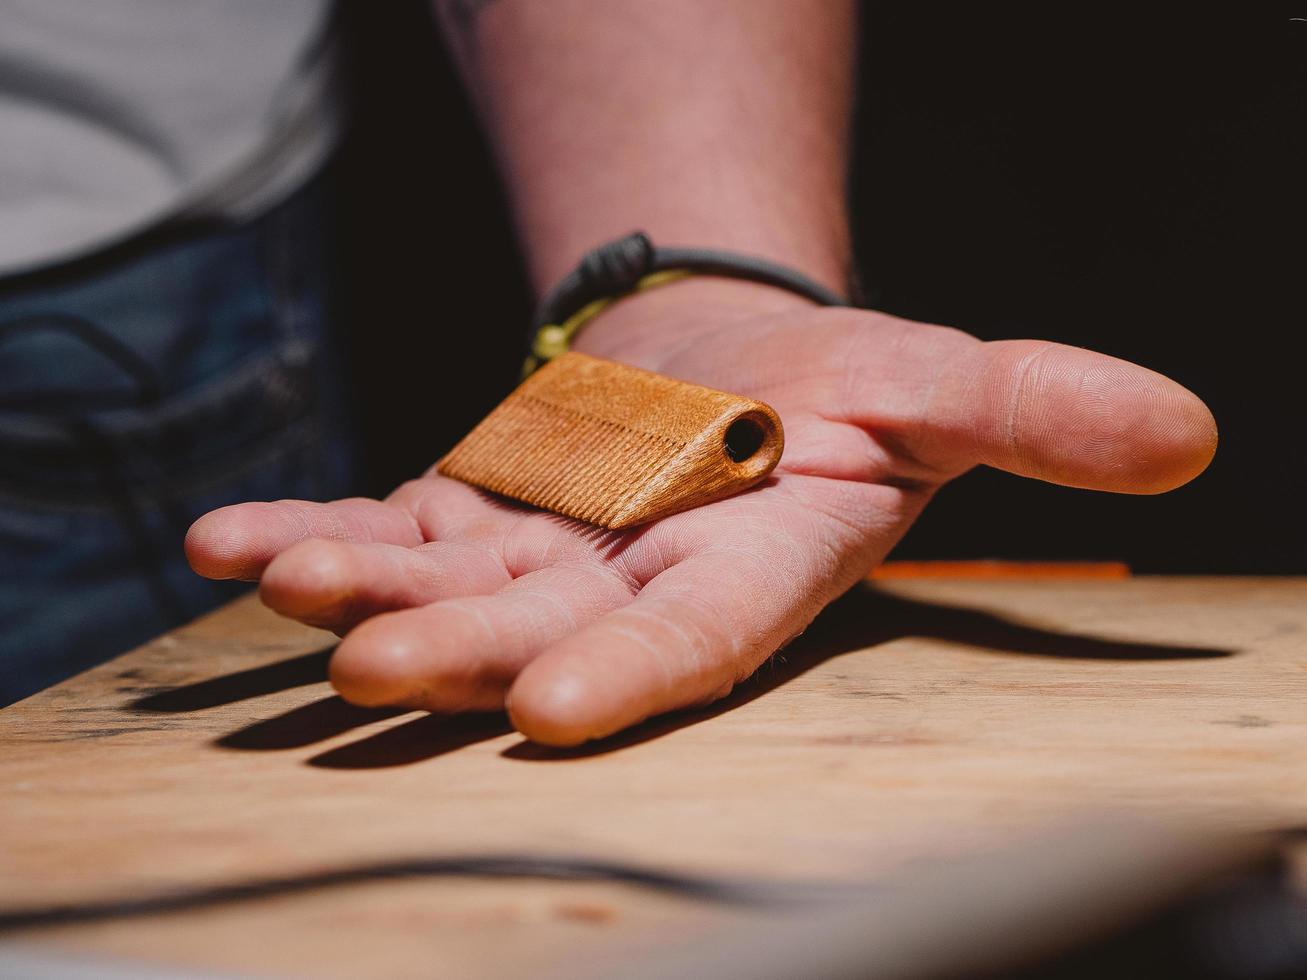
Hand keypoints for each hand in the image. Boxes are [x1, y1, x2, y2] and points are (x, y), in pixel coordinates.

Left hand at [186, 280, 1215, 744]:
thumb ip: (1036, 410)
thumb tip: (1185, 429)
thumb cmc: (834, 395)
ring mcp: (534, 558)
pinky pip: (373, 525)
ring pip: (441, 588)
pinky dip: (297, 529)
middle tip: (371, 671)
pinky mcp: (462, 517)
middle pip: (542, 629)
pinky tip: (224, 539)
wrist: (728, 377)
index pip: (697, 640)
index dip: (635, 672)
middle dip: (458, 654)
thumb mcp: (936, 384)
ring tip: (286, 586)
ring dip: (359, 594)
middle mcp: (631, 585)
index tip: (556, 710)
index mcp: (746, 570)